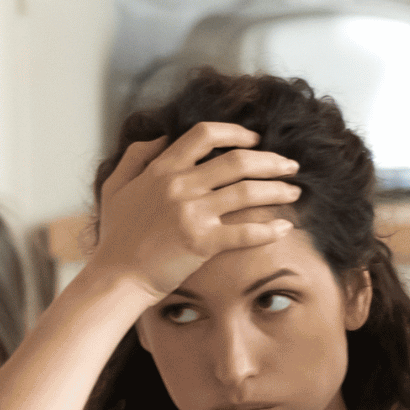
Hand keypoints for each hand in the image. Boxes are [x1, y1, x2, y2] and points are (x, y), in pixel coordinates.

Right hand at [88, 122, 299, 301]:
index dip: (235, 132)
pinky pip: (244, 232)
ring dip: (277, 190)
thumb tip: (160, 138)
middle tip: (289, 165)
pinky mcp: (202, 242)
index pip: (204, 135)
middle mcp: (180, 185)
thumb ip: (136, 156)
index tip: (255, 139)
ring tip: (295, 192)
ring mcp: (192, 213)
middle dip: (270, 160)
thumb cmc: (115, 237)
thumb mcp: (115, 187)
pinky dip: (269, 230)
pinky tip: (285, 228)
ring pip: (247, 192)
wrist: (116, 278)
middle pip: (237, 161)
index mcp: (162, 169)